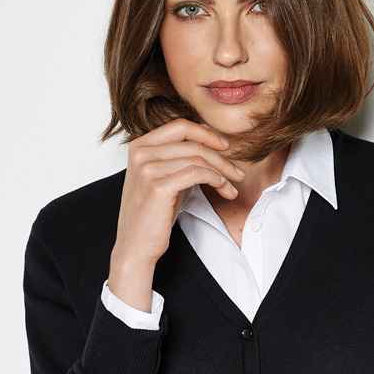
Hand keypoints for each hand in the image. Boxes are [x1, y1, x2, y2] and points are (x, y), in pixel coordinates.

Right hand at [112, 118, 245, 273]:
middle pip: (192, 142)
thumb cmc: (153, 214)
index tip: (225, 147)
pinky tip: (224, 189)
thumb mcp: (166, 178)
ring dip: (222, 172)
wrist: (135, 246)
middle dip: (220, 156)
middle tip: (237, 172)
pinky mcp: (158, 186)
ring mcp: (147, 169)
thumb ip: (181, 159)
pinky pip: (197, 173)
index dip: (207, 134)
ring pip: (197, 158)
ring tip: (232, 186)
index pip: (180, 126)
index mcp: (139, 146)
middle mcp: (140, 153)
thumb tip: (212, 144)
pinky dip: (216, 179)